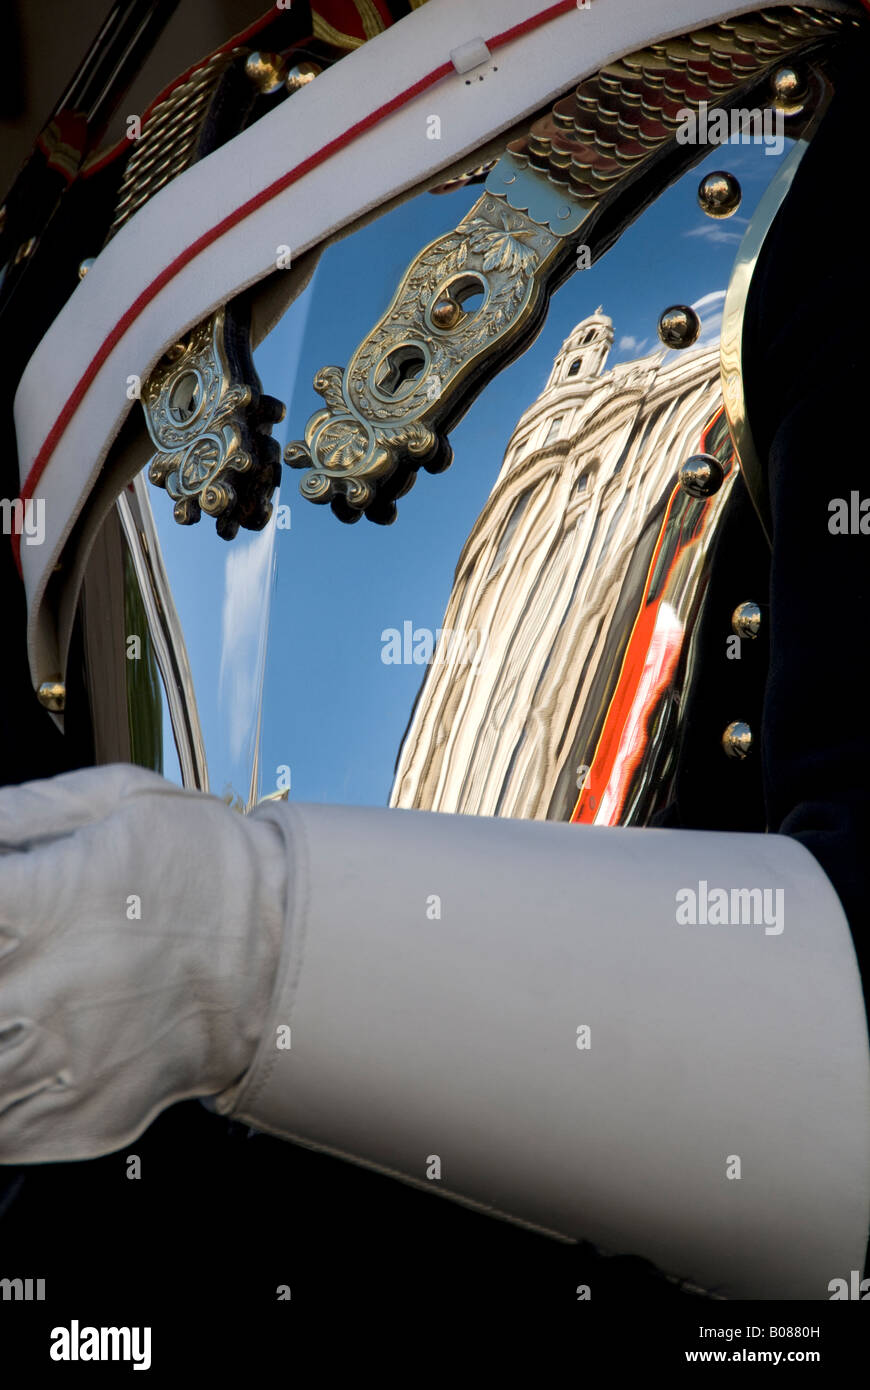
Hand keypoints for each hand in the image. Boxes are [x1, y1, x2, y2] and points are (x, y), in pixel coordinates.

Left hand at [0, 764, 285, 1161]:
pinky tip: (14, 1065)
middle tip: (6, 959)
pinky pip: (4, 1134)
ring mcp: (68, 1060)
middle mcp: (50, 986)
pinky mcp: (90, 1112)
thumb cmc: (203, 861)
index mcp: (46, 901)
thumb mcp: (118, 799)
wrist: (293, 942)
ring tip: (14, 1004)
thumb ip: (23, 808)